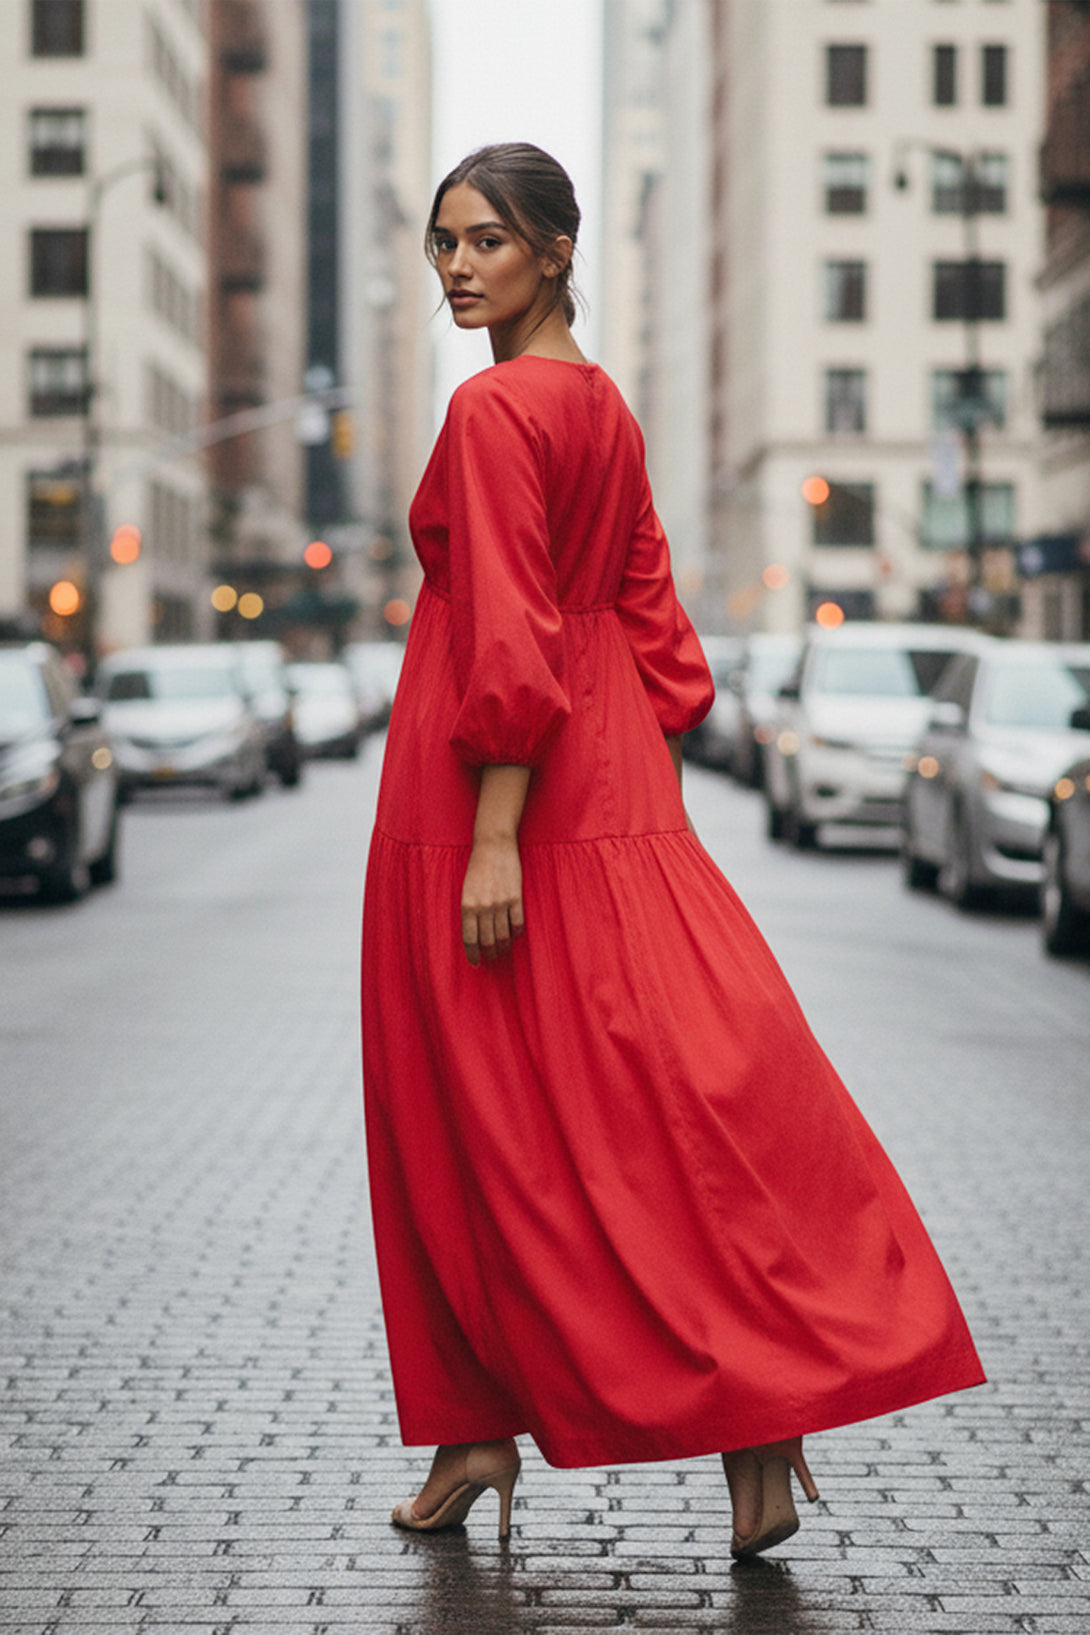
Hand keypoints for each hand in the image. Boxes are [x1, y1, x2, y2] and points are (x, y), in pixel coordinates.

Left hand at [461, 835, 524, 965]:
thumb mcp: (466, 889)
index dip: (472, 954)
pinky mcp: (516, 898)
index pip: (469, 938)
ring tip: (503, 950)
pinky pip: (517, 923)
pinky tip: (514, 935)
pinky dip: (516, 933)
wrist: (494, 845)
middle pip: (487, 941)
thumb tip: (474, 931)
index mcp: (467, 905)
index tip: (475, 962)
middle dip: (490, 953)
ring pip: (503, 935)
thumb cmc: (477, 866)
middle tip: (492, 958)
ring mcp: (501, 903)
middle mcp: (483, 907)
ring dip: (503, 947)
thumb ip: (470, 910)